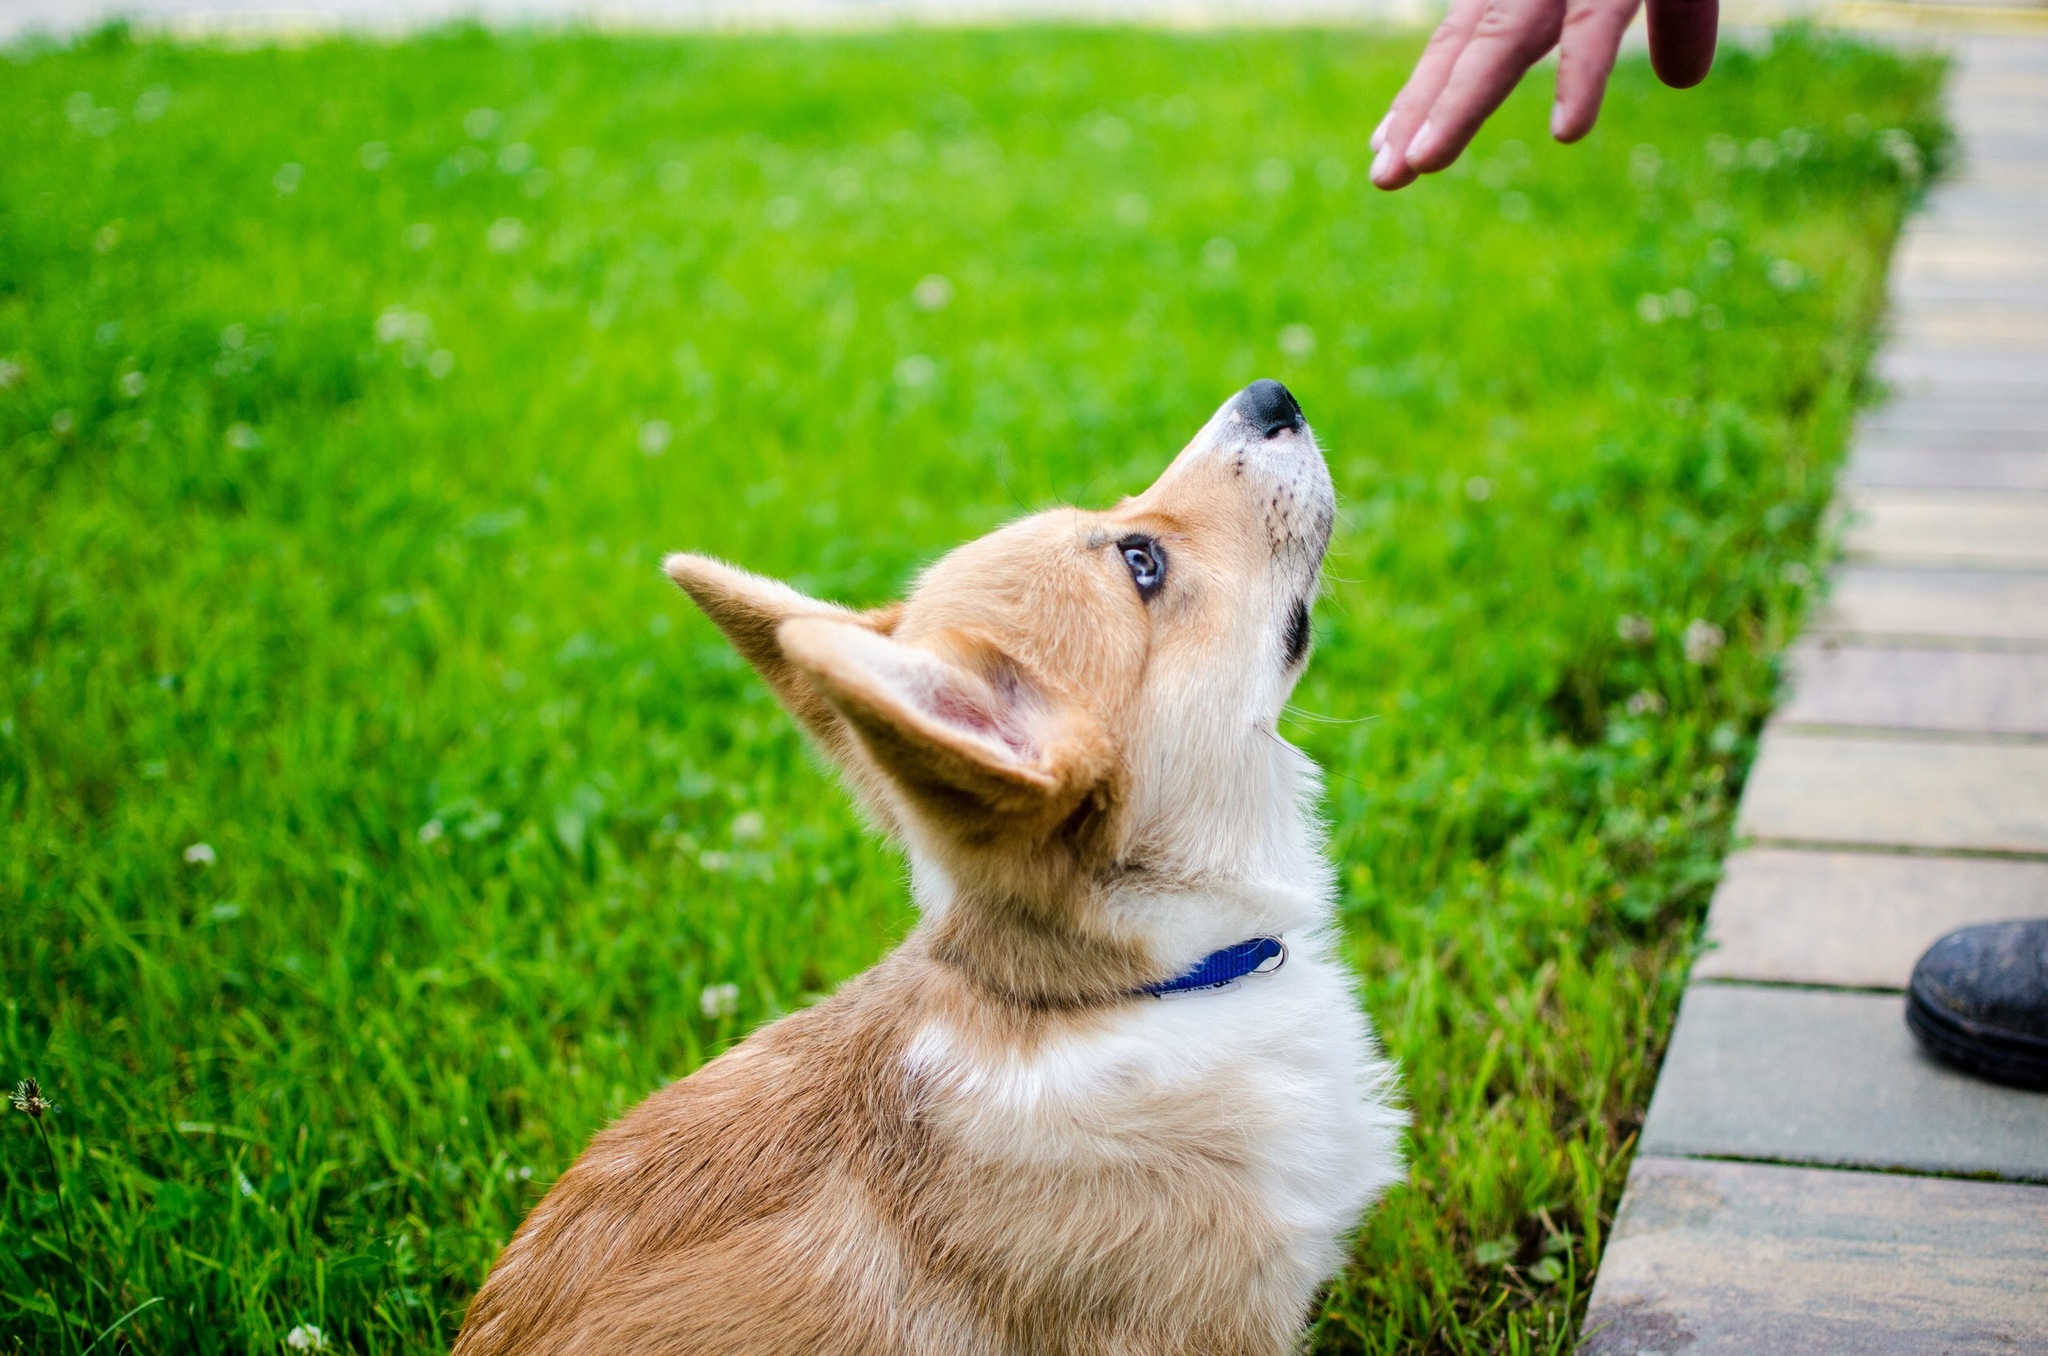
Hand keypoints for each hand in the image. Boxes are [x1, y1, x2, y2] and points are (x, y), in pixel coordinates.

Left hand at [1369, 0, 1717, 189]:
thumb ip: (1677, 13)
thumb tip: (1684, 80)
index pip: (1468, 34)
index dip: (1425, 91)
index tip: (1384, 148)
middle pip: (1471, 41)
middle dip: (1425, 108)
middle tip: (1382, 177)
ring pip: (1509, 31)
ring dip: (1464, 99)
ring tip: (1426, 161)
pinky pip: (1599, 13)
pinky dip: (1582, 71)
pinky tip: (1571, 131)